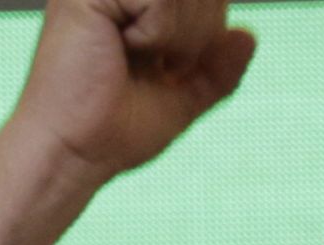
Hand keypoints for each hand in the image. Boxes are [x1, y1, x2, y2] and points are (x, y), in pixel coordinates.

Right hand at [6, 0, 254, 191]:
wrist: (75, 150)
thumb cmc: (118, 128)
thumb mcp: (185, 96)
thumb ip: (218, 68)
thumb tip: (247, 34)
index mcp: (133, 7)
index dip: (208, 31)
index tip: (170, 64)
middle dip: (199, 36)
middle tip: (158, 65)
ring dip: (181, 39)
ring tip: (143, 59)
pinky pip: (161, 0)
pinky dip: (160, 35)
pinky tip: (126, 49)